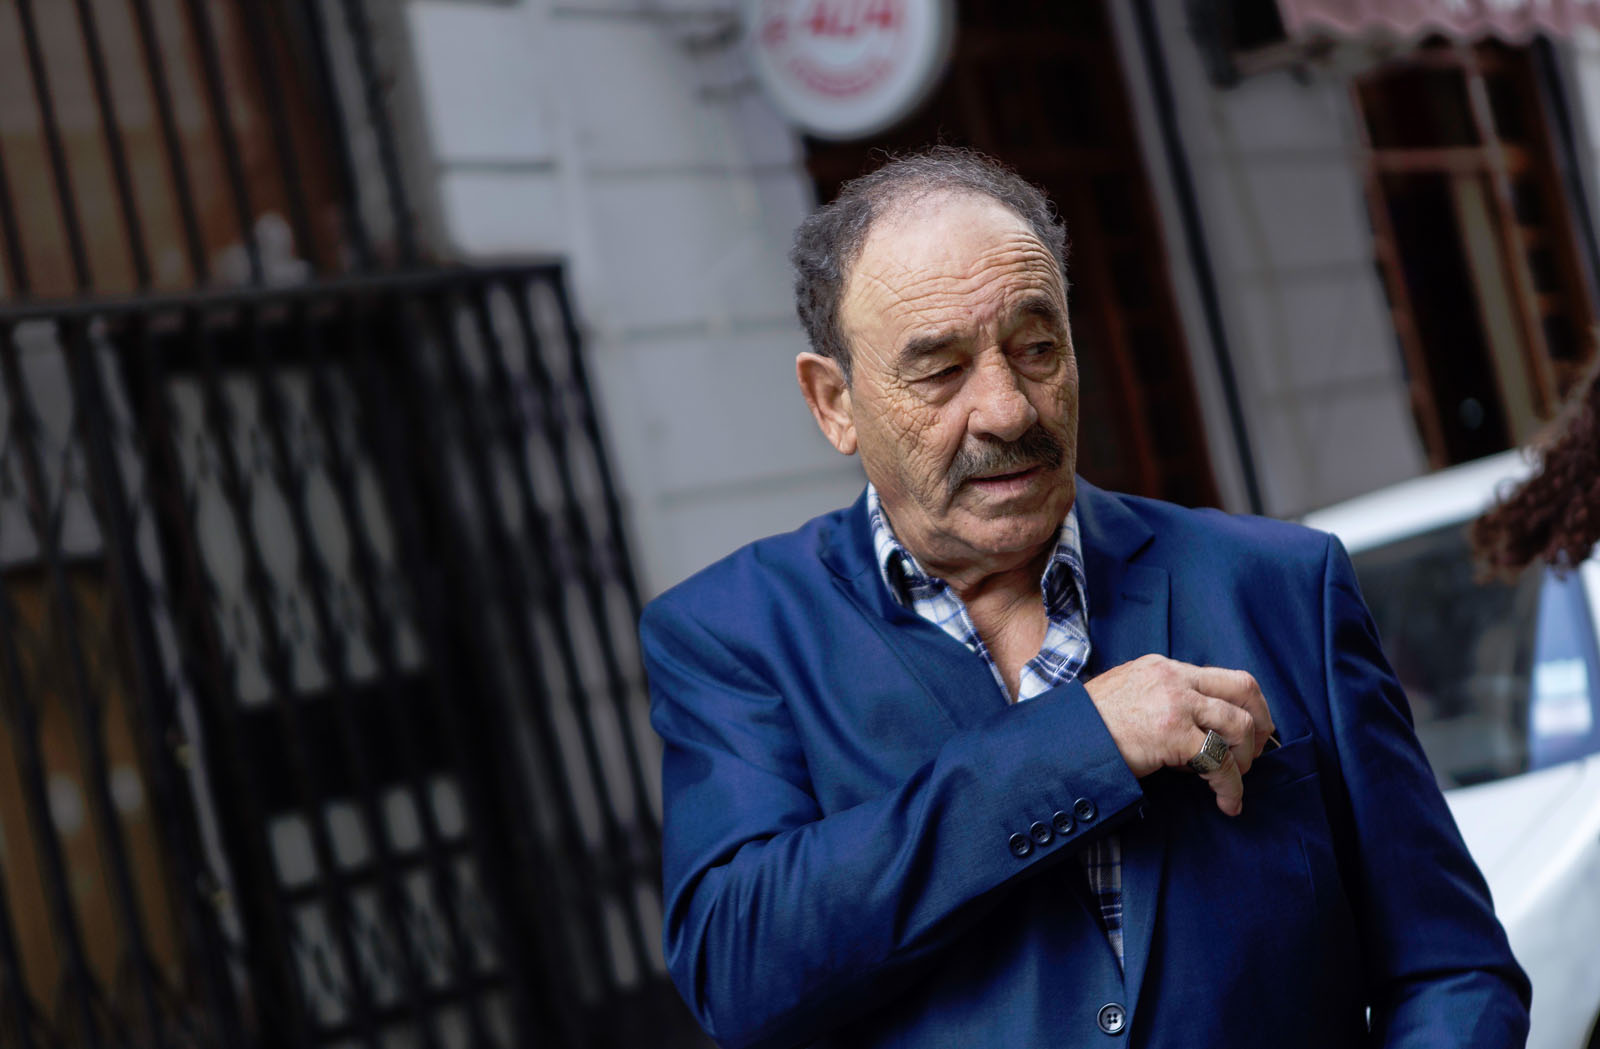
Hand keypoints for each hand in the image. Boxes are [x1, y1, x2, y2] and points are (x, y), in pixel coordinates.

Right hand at [1083, 654, 1274, 816]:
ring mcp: (1175, 704)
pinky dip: (1231, 786)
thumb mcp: (1128, 693)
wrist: (1063, 737)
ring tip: (1234, 780)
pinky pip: (1219, 761)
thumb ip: (1163, 699)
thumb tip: (1196, 729)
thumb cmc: (1089, 724)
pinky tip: (1228, 802)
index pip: (1225, 677)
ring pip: (1237, 725)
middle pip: (1244, 689)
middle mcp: (1174, 678)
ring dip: (1245, 758)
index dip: (1249, 705)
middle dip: (1261, 723)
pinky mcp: (1173, 734)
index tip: (1251, 730)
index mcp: (1164, 667)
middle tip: (1257, 752)